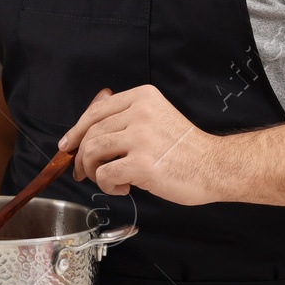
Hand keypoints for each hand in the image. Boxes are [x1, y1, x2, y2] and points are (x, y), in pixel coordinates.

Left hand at [57, 86, 221, 204]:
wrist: (216, 166)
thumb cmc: (186, 149)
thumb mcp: (157, 117)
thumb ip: (126, 116)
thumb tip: (88, 125)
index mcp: (142, 97)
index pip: (96, 111)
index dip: (76, 131)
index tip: (68, 145)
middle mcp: (140, 112)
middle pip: (91, 133)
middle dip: (81, 157)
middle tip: (83, 172)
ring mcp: (141, 137)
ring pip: (92, 152)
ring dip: (93, 171)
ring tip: (109, 180)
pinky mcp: (142, 163)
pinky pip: (105, 174)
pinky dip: (107, 186)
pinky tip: (123, 188)